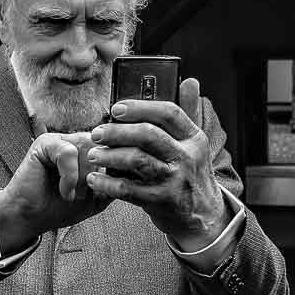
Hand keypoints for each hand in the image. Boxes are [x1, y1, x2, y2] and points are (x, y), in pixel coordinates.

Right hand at [0, 131, 109, 255]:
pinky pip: (68, 152)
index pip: (116, 148)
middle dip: (98, 177)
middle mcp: (79, 141)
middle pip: (105, 148)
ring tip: (74, 193)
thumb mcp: (98, 197)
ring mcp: (62, 139)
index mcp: (92, 151)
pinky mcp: (46, 142)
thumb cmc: (60, 207)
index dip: (115, 169)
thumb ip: (115, 181)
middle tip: (86, 195)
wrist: (31, 217)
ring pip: (88, 149)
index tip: (108, 190)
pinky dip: (69, 176)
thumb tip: (133, 169)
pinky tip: (64, 190)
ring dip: (83, 178)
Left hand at [84, 78, 227, 249]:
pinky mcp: (162, 200)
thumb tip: (190, 80)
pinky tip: (94, 179)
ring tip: (93, 154)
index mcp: (193, 137)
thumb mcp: (195, 143)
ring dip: (110, 156)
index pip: (168, 113)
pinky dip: (108, 184)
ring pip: (137, 160)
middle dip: (117, 132)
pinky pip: (129, 189)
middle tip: (96, 133)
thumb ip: (189, 111)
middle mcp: (187, 156)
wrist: (202, 214)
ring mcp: (175, 179)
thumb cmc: (190, 172)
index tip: (116, 108)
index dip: (140, 107)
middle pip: (148, 135)